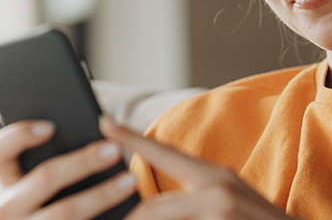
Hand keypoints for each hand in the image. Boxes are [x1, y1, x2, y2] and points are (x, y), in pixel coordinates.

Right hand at [0, 120, 139, 219]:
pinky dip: (112, 219)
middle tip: (115, 149)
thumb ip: (54, 158)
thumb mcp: (42, 185)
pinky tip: (132, 211)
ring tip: (131, 180)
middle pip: (44, 177)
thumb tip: (94, 128)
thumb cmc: (54, 201)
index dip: (21, 134)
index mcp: (5, 181)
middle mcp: (7, 208)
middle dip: (82, 161)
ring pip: (65, 212)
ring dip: (102, 194)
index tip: (52, 126)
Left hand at [99, 118, 295, 219]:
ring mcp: (221, 209)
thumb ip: (194, 199)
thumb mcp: (227, 204)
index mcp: (213, 177)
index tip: (103, 122)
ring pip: (157, 219)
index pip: (164, 153)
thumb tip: (149, 207)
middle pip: (148, 209)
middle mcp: (216, 189)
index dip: (131, 139)